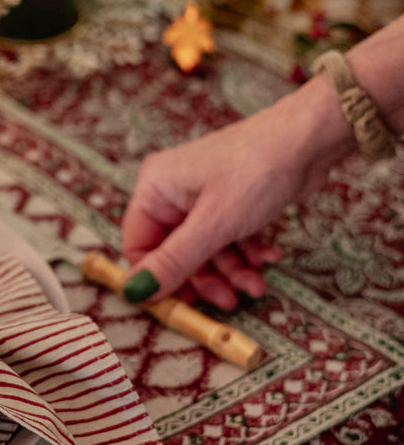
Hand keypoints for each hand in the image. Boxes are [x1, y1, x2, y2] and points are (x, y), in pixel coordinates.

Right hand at [122, 79, 352, 308]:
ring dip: (230, 272)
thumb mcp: (214, 224)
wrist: (310, 139)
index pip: (138, 245)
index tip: (182, 305)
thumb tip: (134, 292)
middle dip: (203, 279)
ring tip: (257, 285)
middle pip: (173, 252)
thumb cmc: (257, 169)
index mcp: (155, 188)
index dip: (157, 278)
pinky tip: (268, 257)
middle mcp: (173, 192)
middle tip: (227, 300)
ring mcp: (202, 196)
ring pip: (205, 250)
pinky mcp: (229, 201)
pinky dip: (246, 253)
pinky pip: (227, 238)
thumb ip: (174, 262)